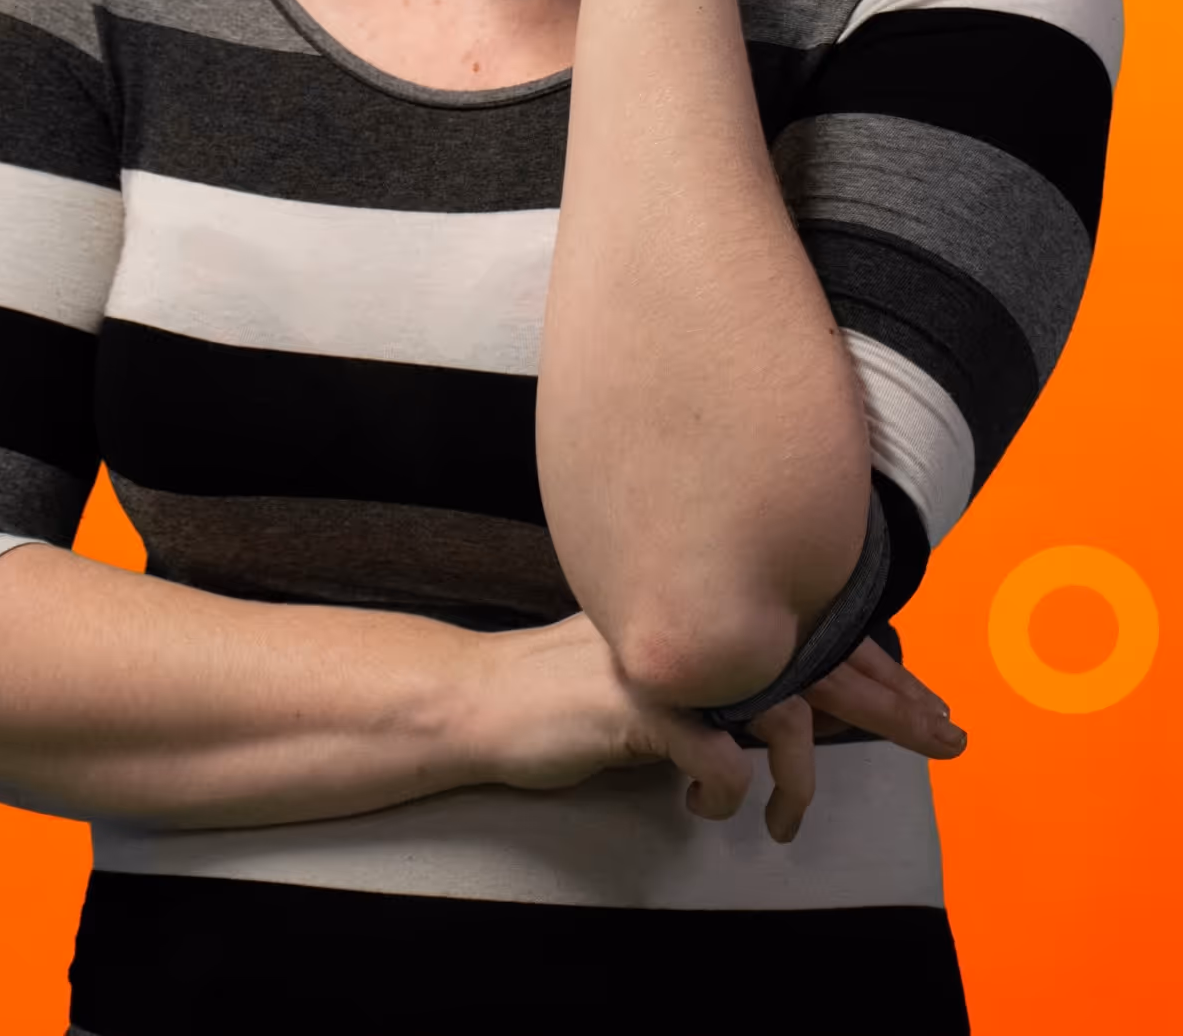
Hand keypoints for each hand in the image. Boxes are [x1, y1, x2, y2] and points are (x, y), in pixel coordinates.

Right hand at [460, 611, 966, 847]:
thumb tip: (789, 702)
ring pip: (778, 712)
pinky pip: (717, 756)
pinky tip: (703, 809)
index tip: (930, 703)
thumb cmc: (573, 695)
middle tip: (949, 741)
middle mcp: (700, 621)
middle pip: (820, 660)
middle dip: (893, 705)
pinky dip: (724, 792)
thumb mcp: (665, 673)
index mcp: (710, 611)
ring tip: (782, 825)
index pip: (814, 632)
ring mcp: (672, 656)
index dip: (878, 667)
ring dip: (793, 781)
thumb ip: (722, 674)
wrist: (486, 699)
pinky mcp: (638, 702)